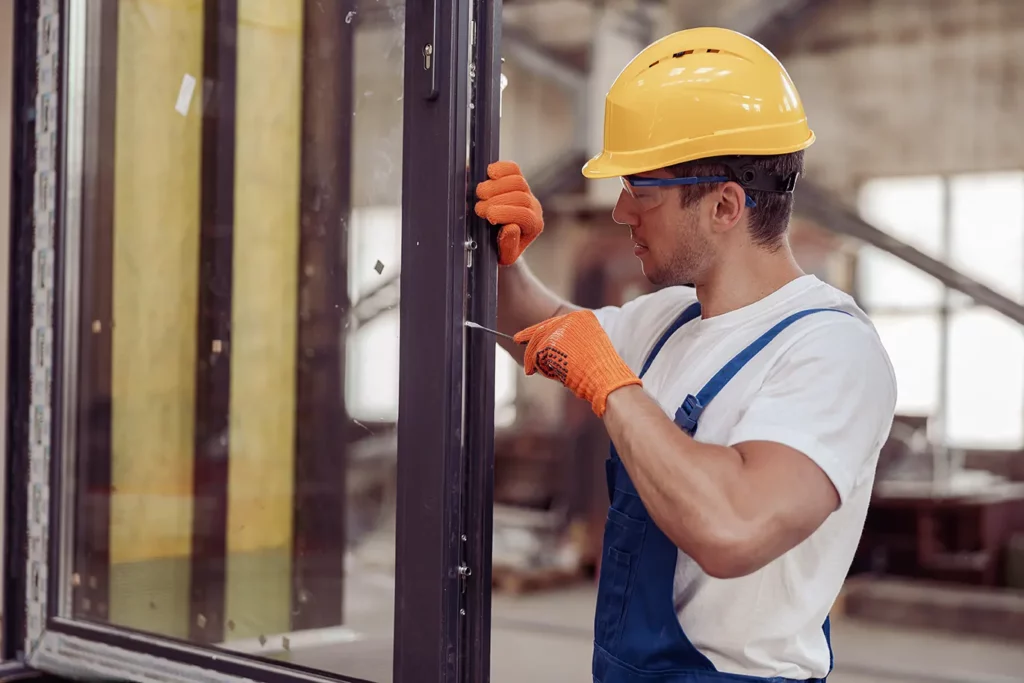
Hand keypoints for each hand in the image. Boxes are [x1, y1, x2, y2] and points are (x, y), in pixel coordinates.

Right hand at [475, 161, 543, 264]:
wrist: (500, 239)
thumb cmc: (501, 248)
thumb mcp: (504, 256)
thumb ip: (508, 245)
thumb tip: (511, 227)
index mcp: (534, 226)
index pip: (524, 215)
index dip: (505, 212)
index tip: (488, 215)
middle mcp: (534, 207)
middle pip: (520, 196)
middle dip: (496, 200)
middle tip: (479, 208)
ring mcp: (526, 191)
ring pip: (517, 181)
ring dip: (495, 185)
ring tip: (480, 194)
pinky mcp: (517, 179)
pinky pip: (513, 168)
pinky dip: (501, 168)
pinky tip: (489, 174)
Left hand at [513, 310, 640, 416]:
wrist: (605, 378)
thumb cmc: (599, 372)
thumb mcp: (587, 350)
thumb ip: (569, 344)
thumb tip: (545, 349)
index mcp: (583, 318)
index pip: (554, 322)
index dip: (537, 330)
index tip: (522, 334)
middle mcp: (571, 319)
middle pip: (541, 330)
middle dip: (528, 341)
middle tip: (515, 340)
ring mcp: (561, 329)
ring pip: (537, 345)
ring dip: (539, 362)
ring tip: (558, 374)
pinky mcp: (551, 342)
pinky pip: (537, 357)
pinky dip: (542, 369)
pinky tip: (558, 374)